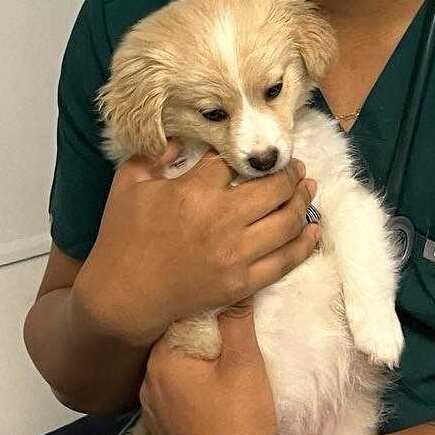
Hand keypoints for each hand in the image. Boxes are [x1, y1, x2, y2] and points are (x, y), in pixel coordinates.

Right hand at [70, 144, 319, 350]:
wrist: (122, 297)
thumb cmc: (122, 238)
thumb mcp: (129, 183)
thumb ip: (155, 153)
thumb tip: (180, 136)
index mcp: (194, 191)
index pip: (232, 162)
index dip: (240, 154)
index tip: (245, 153)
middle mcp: (222, 220)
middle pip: (273, 188)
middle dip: (289, 173)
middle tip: (295, 166)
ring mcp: (236, 255)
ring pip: (286, 222)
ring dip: (302, 201)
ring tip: (307, 189)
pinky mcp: (242, 283)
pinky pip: (284, 261)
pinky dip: (304, 243)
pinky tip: (313, 229)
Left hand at [138, 301, 294, 434]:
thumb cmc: (243, 418)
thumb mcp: (245, 360)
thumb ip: (237, 316)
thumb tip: (235, 282)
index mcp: (160, 362)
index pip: (175, 319)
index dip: (200, 309)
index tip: (222, 307)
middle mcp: (145, 387)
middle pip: (171, 347)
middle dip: (196, 338)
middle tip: (227, 335)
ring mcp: (151, 417)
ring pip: (170, 375)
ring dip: (191, 368)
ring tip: (221, 366)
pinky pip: (171, 402)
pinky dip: (187, 395)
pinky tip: (211, 399)